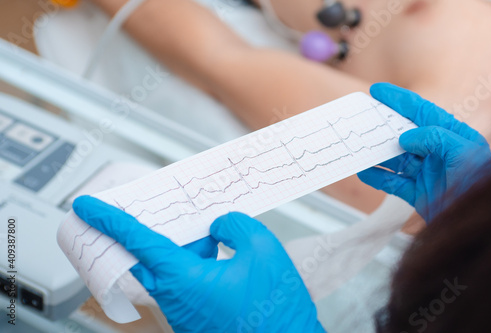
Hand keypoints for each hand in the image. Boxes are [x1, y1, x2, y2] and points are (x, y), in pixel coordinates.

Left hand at [73, 196, 324, 332]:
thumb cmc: (277, 314)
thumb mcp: (263, 251)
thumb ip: (236, 225)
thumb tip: (220, 224)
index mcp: (183, 280)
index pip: (136, 242)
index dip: (109, 219)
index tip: (85, 207)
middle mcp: (176, 298)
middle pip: (145, 255)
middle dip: (142, 229)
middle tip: (141, 207)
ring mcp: (186, 310)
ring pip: (169, 267)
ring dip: (180, 245)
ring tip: (202, 224)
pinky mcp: (198, 315)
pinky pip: (186, 280)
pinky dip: (195, 261)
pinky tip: (218, 249)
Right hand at [358, 83, 490, 222]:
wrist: (474, 224)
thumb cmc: (479, 187)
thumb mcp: (464, 154)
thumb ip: (436, 138)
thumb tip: (406, 137)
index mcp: (451, 136)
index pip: (421, 111)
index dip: (399, 100)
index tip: (377, 90)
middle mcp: (436, 152)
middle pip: (403, 133)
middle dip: (382, 124)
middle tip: (361, 116)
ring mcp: (425, 173)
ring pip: (395, 158)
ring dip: (376, 152)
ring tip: (358, 145)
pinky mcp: (417, 193)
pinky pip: (392, 182)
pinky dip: (377, 177)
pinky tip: (364, 171)